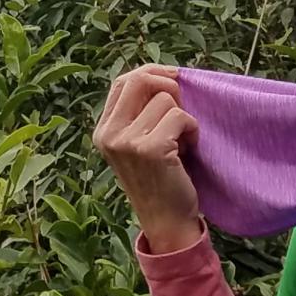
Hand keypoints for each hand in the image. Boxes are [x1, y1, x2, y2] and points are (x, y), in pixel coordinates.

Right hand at [93, 64, 203, 253]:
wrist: (167, 222)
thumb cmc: (159, 178)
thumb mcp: (137, 143)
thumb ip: (138, 112)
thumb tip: (162, 74)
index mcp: (103, 130)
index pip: (122, 81)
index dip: (149, 73)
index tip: (172, 77)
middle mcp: (109, 135)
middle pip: (139, 79)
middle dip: (168, 84)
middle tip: (181, 106)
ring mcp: (127, 142)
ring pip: (165, 98)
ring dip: (182, 116)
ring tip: (181, 141)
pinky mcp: (149, 149)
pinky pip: (180, 116)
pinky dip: (193, 129)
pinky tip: (189, 148)